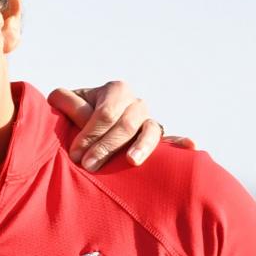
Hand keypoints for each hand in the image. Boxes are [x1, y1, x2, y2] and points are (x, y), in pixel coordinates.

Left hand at [48, 83, 190, 170]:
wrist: (83, 127)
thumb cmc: (72, 115)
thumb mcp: (65, 103)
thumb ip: (65, 102)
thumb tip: (63, 101)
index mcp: (116, 90)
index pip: (107, 112)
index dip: (90, 133)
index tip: (75, 154)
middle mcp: (136, 103)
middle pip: (127, 124)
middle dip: (107, 146)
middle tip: (89, 165)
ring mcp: (148, 121)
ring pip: (151, 131)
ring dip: (141, 146)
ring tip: (131, 160)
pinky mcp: (155, 139)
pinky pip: (171, 141)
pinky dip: (181, 143)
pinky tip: (192, 146)